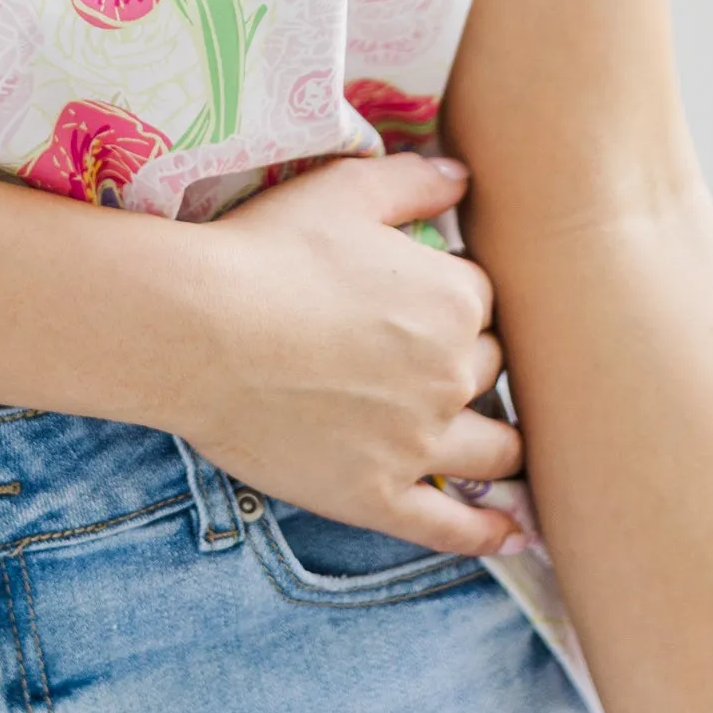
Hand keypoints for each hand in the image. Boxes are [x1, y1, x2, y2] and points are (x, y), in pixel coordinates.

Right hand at [158, 153, 523, 555]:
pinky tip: (516, 536)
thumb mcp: (344, 191)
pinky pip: (452, 528)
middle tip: (426, 359)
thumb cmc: (267, 250)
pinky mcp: (379, 496)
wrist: (196, 329)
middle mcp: (451, 375)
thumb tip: (464, 176)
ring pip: (494, 450)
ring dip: (499, 444)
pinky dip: (489, 534)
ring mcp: (418, 444)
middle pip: (489, 371)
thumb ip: (414, 180)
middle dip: (467, 363)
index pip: (483, 301)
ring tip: (499, 448)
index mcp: (455, 299)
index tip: (415, 298)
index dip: (450, 297)